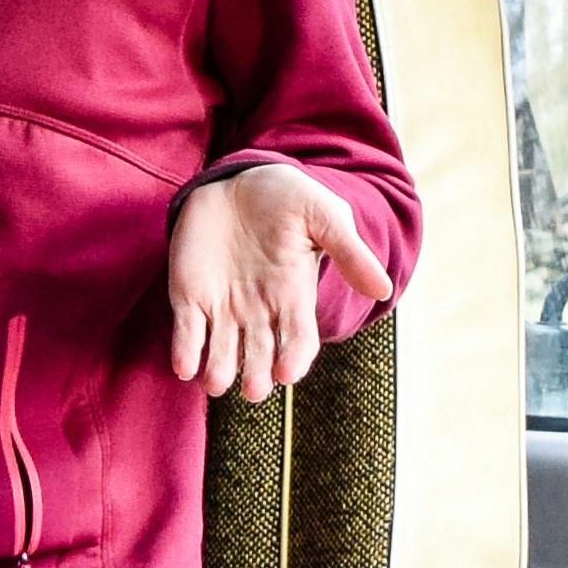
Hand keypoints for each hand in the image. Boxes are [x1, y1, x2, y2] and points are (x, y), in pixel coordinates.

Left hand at [170, 161, 390, 402]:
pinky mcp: (189, 296)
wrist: (237, 178)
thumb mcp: (324, 215)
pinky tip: (184, 368)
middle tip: (254, 389)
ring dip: (218, 370)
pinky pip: (187, 330)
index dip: (294, 358)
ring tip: (216, 383)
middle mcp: (259, 310)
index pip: (297, 338)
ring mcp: (223, 306)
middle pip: (260, 354)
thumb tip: (383, 290)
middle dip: (256, 374)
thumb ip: (349, 252)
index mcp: (293, 297)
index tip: (288, 373)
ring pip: (222, 351)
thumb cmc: (287, 197)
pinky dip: (185, 351)